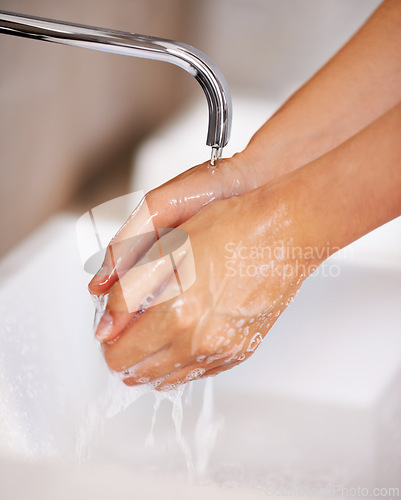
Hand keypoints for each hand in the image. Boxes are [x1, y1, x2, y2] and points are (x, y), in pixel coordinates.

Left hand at [95, 178, 318, 389]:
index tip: (110, 325)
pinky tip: (181, 339)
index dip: (107, 340)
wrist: (285, 234)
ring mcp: (223, 351)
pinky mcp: (241, 352)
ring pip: (168, 379)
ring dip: (150, 361)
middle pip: (140, 372)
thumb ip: (128, 292)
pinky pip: (198, 374)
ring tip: (152, 332)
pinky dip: (180, 362)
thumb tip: (104, 329)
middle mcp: (200, 343)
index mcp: (177, 315)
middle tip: (128, 327)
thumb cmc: (231, 230)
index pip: (119, 353)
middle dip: (125, 352)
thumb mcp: (168, 250)